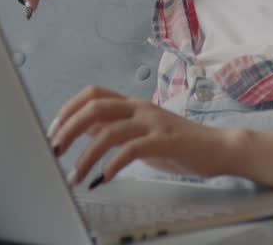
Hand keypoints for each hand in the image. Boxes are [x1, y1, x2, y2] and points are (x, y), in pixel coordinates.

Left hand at [49, 86, 238, 185]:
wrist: (218, 148)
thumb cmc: (180, 143)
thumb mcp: (141, 133)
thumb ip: (116, 128)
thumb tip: (84, 129)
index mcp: (133, 105)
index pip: (93, 94)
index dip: (69, 109)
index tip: (54, 131)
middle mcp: (140, 108)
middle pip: (95, 107)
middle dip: (68, 129)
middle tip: (55, 151)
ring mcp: (153, 122)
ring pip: (109, 130)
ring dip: (86, 156)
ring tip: (76, 176)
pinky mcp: (165, 140)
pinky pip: (132, 149)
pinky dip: (113, 164)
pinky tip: (105, 177)